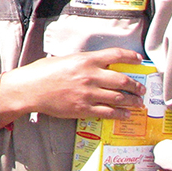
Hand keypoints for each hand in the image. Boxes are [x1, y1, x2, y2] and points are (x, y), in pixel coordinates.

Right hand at [1, 48, 145, 120]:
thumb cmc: (43, 72)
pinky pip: (108, 113)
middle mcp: (90, 76)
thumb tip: (97, 65)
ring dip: (132, 101)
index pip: (116, 55)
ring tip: (138, 103)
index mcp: (86, 60)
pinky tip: (126, 115)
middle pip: (123, 80)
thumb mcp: (65, 60)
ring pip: (119, 98)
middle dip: (136, 86)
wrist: (30, 89)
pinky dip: (120, 115)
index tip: (138, 60)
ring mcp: (88, 94)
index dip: (131, 57)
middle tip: (142, 89)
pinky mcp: (84, 109)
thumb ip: (83, 62)